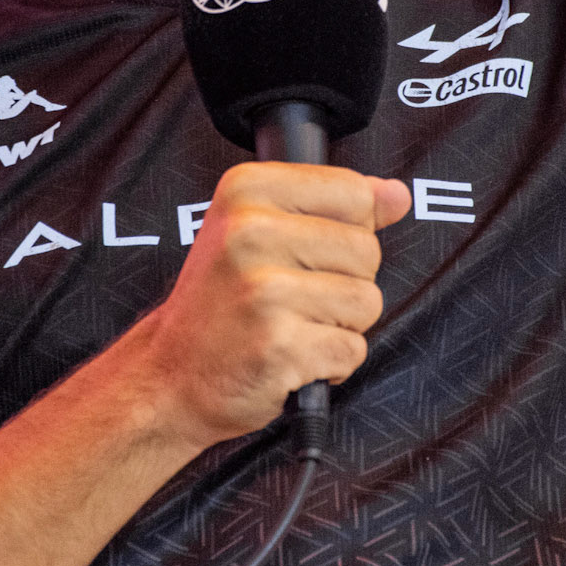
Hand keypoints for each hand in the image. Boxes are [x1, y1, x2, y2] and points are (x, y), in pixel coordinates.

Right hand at [140, 162, 411, 452]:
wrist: (169, 376)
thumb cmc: (219, 302)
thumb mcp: (259, 228)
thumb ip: (332, 205)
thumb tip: (397, 195)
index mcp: (246, 190)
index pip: (356, 193)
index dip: (347, 231)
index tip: (306, 252)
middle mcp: (251, 231)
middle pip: (368, 250)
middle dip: (346, 283)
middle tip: (294, 298)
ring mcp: (264, 290)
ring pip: (367, 301)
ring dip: (341, 325)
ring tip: (293, 327)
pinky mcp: (279, 345)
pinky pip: (352, 349)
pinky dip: (332, 363)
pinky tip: (292, 357)